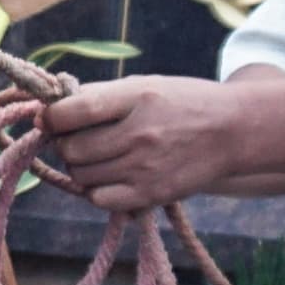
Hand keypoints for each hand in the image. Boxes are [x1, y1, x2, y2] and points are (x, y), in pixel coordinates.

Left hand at [36, 74, 255, 215]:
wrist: (234, 130)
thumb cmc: (183, 103)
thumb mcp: (145, 85)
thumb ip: (100, 96)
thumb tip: (50, 111)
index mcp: (136, 98)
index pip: (72, 112)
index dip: (51, 117)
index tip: (50, 118)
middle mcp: (139, 133)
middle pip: (71, 149)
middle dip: (66, 144)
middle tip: (79, 138)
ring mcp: (145, 167)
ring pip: (80, 175)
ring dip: (80, 167)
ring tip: (98, 156)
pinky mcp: (151, 194)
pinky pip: (99, 199)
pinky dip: (96, 190)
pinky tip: (108, 177)